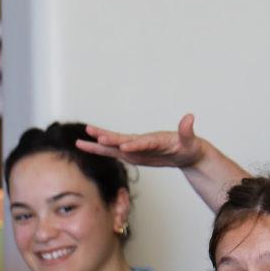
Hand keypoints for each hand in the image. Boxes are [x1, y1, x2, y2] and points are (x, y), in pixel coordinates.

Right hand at [77, 114, 205, 168]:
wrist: (185, 151)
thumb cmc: (189, 146)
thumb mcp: (190, 141)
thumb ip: (187, 130)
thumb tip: (190, 117)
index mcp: (156, 139)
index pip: (144, 142)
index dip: (134, 144)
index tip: (124, 147)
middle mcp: (143, 141)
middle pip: (123, 139)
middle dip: (109, 138)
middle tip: (92, 133)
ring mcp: (136, 146)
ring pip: (114, 144)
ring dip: (98, 143)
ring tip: (79, 141)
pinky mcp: (132, 153)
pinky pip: (114, 152)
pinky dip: (100, 150)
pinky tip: (86, 146)